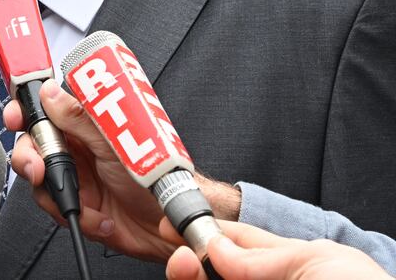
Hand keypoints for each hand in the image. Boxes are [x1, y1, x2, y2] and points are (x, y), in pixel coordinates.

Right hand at [4, 79, 240, 261]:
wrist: (171, 224)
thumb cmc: (156, 176)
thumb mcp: (116, 142)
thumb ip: (80, 118)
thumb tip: (51, 92)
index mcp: (85, 124)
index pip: (45, 108)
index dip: (25, 110)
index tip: (16, 116)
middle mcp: (78, 147)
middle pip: (32, 144)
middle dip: (29, 157)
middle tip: (39, 168)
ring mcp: (77, 176)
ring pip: (39, 179)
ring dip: (56, 193)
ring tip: (80, 199)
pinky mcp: (78, 205)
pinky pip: (56, 208)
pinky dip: (77, 215)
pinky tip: (99, 216)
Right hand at [163, 219, 391, 279]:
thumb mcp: (319, 263)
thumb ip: (263, 255)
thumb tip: (217, 247)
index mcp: (295, 268)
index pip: (242, 246)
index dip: (209, 231)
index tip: (176, 222)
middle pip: (214, 274)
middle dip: (190, 258)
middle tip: (181, 252)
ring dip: (186, 277)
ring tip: (184, 264)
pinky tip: (190, 279)